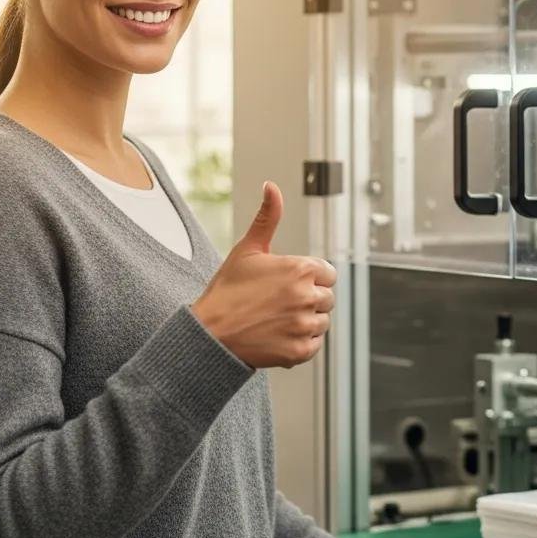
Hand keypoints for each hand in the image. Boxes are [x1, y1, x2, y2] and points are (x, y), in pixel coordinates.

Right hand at [191, 181, 335, 368]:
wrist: (209, 333)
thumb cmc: (227, 290)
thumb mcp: (248, 249)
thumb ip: (268, 217)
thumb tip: (272, 187)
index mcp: (301, 269)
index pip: (328, 273)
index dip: (309, 278)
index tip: (288, 284)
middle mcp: (307, 296)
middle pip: (327, 298)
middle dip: (309, 299)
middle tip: (279, 303)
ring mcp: (304, 325)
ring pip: (322, 322)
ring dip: (306, 321)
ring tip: (276, 319)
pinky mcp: (300, 351)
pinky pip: (314, 344)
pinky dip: (300, 342)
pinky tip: (277, 335)